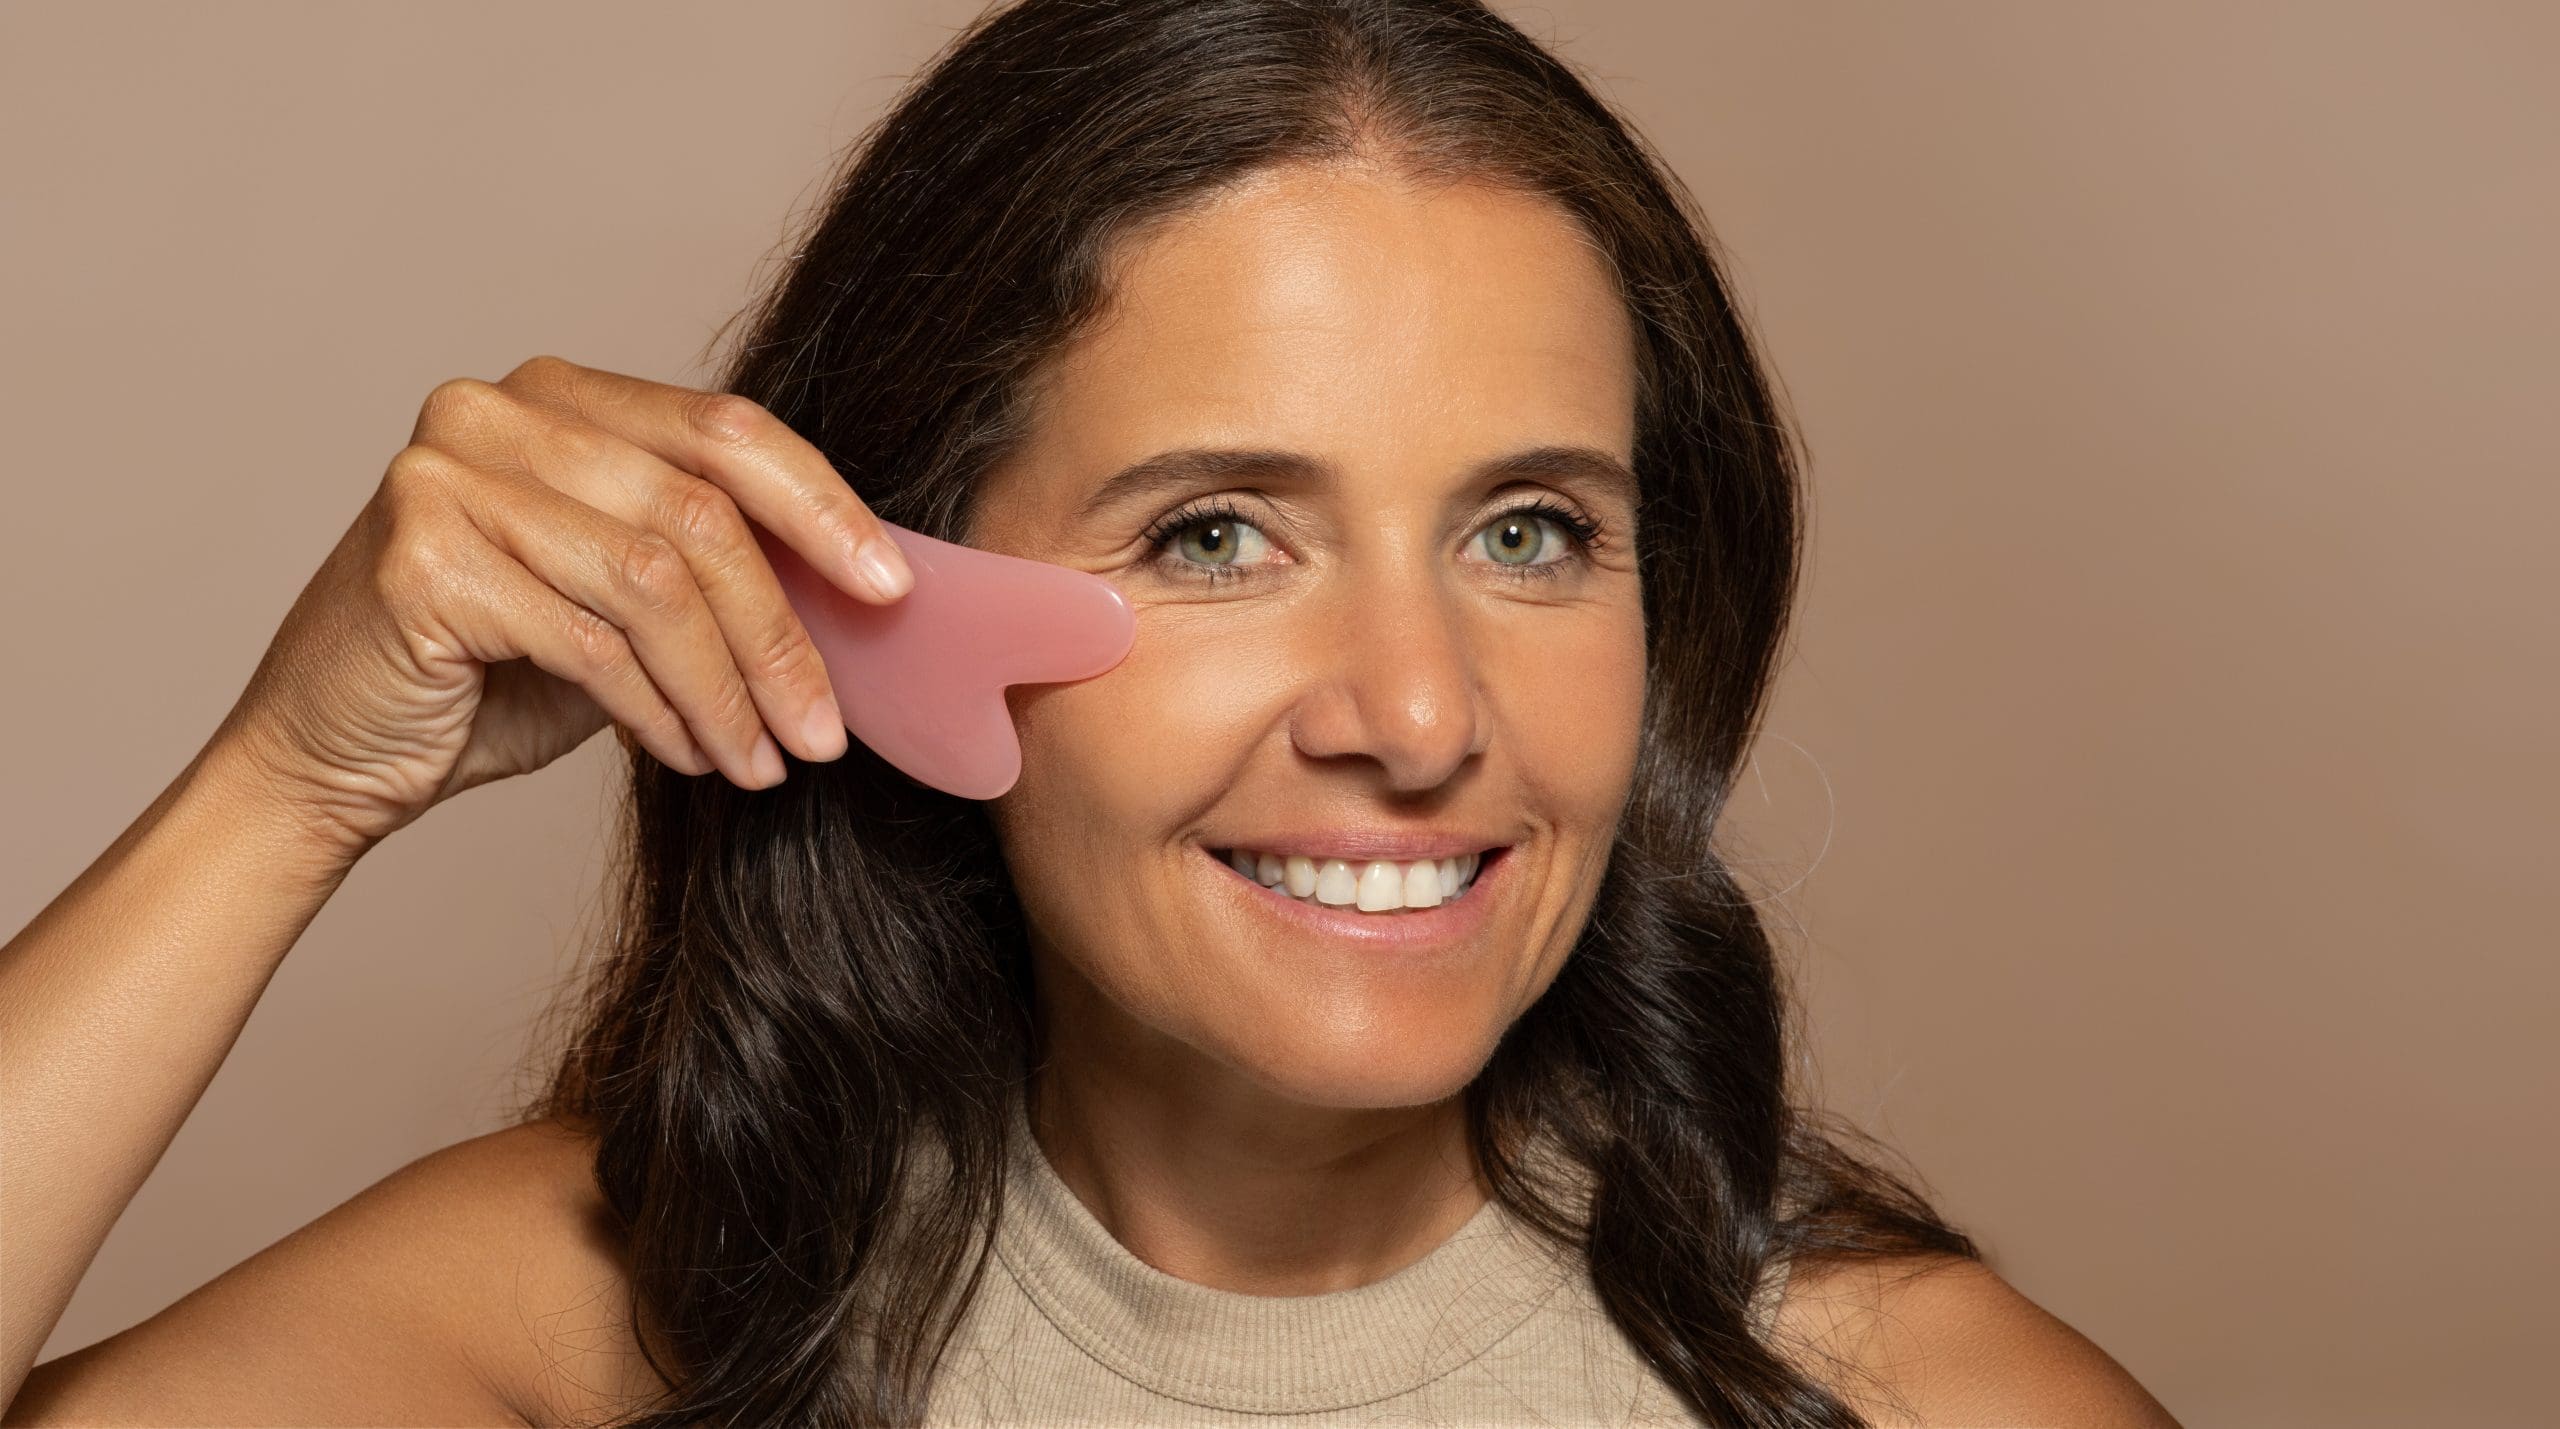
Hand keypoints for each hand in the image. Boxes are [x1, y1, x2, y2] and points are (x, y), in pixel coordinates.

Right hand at [213, 355, 911, 858]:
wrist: (332, 755)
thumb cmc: (491, 678)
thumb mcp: (622, 604)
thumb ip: (711, 567)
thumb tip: (864, 590)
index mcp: (557, 395)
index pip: (724, 429)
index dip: (823, 507)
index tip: (894, 590)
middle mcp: (494, 410)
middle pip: (698, 513)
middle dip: (782, 633)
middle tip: (826, 731)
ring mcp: (448, 473)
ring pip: (654, 581)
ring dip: (729, 688)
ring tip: (764, 761)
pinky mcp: (422, 556)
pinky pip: (592, 641)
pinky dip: (661, 712)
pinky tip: (693, 756)